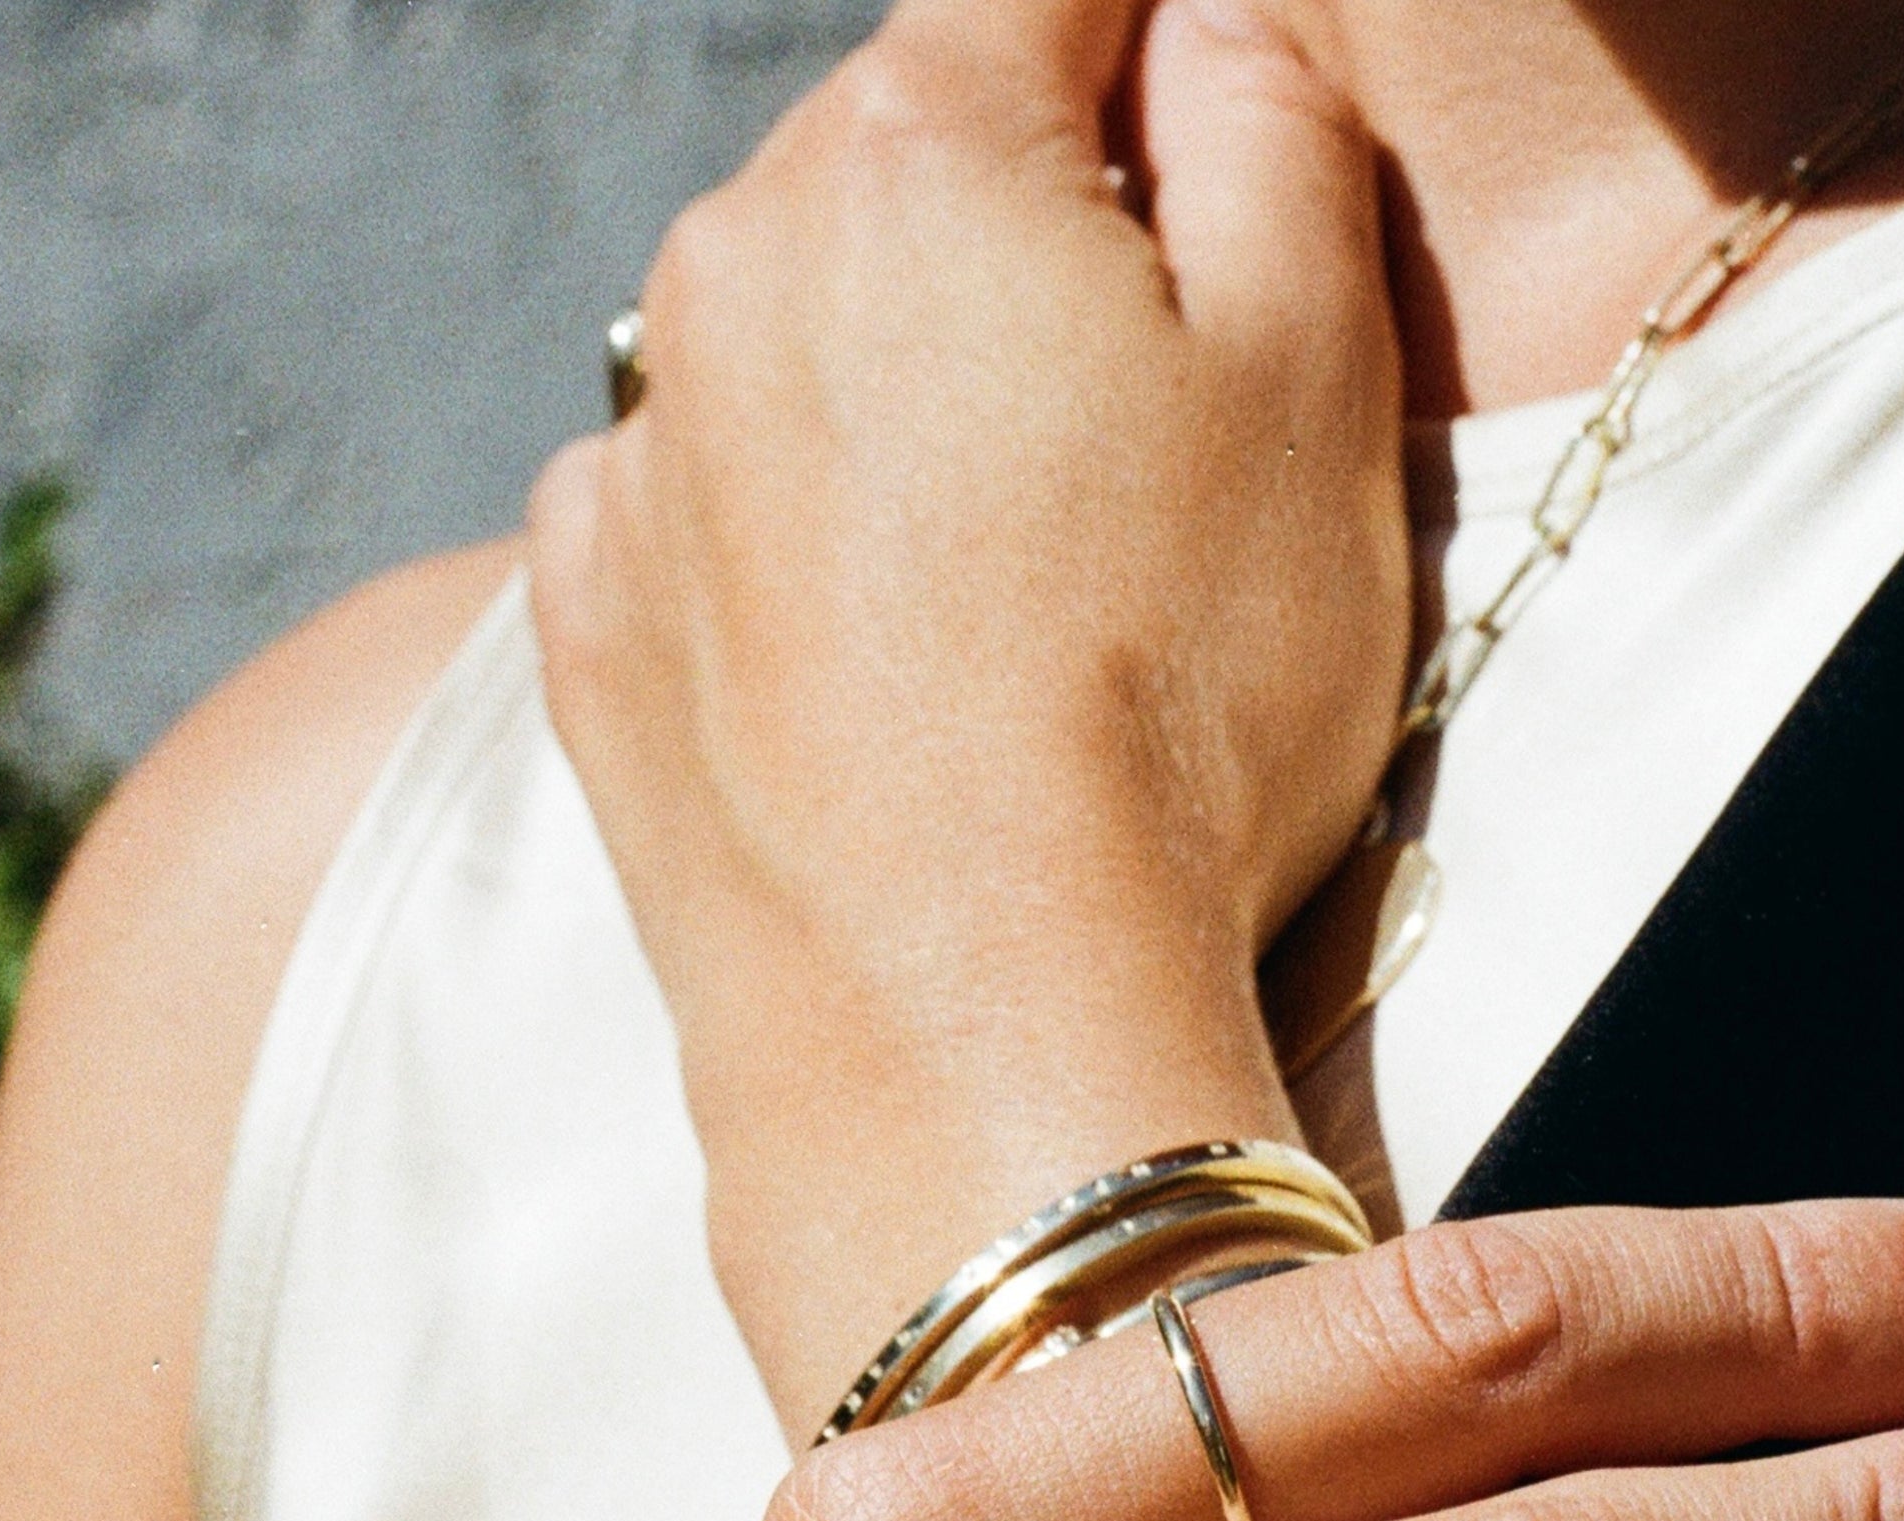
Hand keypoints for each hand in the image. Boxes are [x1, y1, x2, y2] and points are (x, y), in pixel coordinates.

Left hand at [529, 0, 1408, 1430]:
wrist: (962, 1036)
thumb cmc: (1173, 714)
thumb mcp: (1319, 370)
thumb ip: (1269, 117)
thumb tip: (1200, 19)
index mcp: (916, 152)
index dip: (1160, 48)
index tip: (1206, 144)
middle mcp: (724, 267)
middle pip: (908, 160)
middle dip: (1028, 234)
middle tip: (1140, 433)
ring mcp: (631, 457)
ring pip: (792, 333)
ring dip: (895, 390)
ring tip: (1011, 587)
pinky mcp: (584, 626)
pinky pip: (694, 500)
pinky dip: (778, 533)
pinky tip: (878, 660)